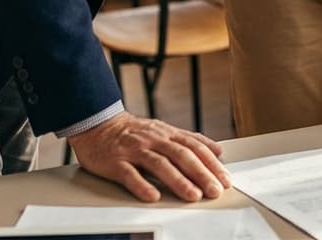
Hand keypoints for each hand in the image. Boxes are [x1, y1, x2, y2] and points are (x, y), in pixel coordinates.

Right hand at [68, 111, 230, 202]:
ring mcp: (134, 150)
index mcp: (165, 133)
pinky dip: (142, 185)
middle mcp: (153, 139)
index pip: (193, 147)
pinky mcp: (116, 161)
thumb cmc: (132, 132)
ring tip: (193, 195)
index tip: (225, 178)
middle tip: (215, 190)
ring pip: (159, 164)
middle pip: (180, 155)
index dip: (211, 163)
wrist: (97, 124)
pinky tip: (153, 196)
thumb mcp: (163, 130)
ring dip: (178, 180)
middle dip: (200, 173)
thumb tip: (217, 150)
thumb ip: (189, 140)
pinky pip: (130, 174)